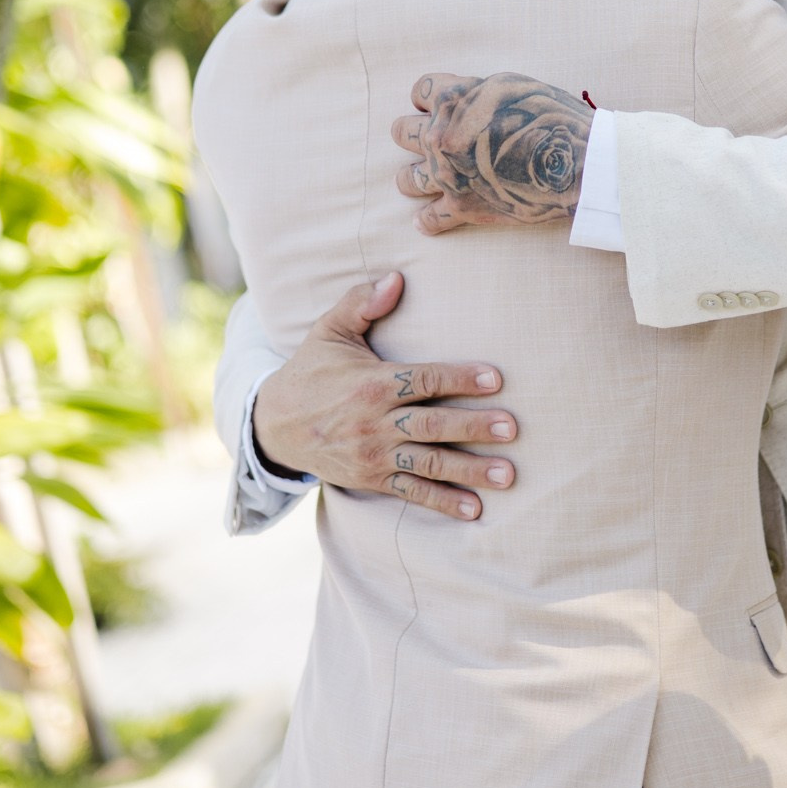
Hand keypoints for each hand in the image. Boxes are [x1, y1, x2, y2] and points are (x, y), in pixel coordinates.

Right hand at [251, 273, 517, 520]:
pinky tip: (475, 509)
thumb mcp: (329, 331)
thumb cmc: (312, 371)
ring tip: (507, 475)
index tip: (495, 379)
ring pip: (429, 464)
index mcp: (372, 383)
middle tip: (512, 428)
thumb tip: (396, 278)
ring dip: (470, 471)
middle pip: (433, 425)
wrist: (274, 426)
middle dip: (474, 427)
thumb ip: (361, 302)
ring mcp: (375, 455)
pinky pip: (413, 493)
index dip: (459, 378)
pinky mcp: (373, 479)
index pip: (423, 380)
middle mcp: (375, 423)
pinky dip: (444, 502)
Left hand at [391, 72, 593, 235]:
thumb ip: (477, 92)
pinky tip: (426, 220)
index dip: (429, 99)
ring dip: (413, 177)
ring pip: (406, 178)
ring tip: (419, 180)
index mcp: (454, 99)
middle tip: (429, 141)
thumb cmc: (552, 117)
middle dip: (413, 134)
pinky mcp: (461, 207)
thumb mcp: (512, 85)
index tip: (436, 106)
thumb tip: (462, 100)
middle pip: (401, 132)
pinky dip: (427, 221)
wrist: (576, 163)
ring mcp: (447, 174)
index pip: (420, 91)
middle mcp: (441, 135)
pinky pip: (429, 219)